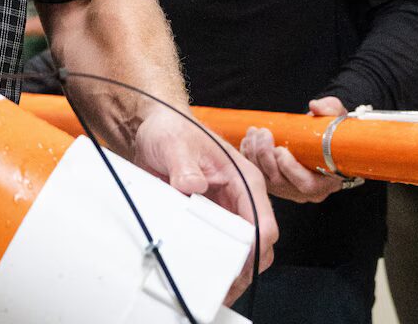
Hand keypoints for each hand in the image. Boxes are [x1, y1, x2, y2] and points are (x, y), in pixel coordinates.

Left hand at [134, 105, 276, 304]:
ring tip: (212, 288)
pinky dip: (210, 260)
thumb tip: (192, 185)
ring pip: (238, 249)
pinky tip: (197, 273)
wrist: (154, 129)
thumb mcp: (175, 144)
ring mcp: (224, 210)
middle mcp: (240, 198)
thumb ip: (184, 165)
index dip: (254, 249)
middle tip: (224, 288)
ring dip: (228, 269)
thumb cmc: (172, 130)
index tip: (238, 267)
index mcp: (244, 180)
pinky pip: (215, 244)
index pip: (263, 222)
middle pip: (256, 244)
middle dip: (244, 269)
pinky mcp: (207, 217)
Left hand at [239, 96, 349, 203]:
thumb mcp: (336, 122)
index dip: (290, 168)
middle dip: (265, 155)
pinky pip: (255, 173)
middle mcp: (304, 191)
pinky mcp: (271, 183)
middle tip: (263, 132)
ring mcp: (285, 189)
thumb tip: (315, 106)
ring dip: (254, 153)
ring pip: (264, 178)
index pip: (306, 185)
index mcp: (325, 182)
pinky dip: (248, 157)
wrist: (322, 145)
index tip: (280, 149)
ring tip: (254, 132)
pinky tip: (248, 139)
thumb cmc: (332, 136)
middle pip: (279, 181)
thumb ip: (330, 111)